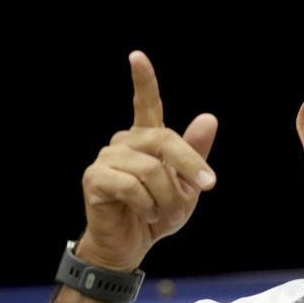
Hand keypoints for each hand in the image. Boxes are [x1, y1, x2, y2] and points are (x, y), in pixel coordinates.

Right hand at [78, 50, 217, 270]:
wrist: (131, 245)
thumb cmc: (158, 215)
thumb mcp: (187, 186)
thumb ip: (195, 153)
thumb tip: (208, 118)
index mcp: (146, 141)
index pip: (146, 104)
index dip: (143, 81)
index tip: (137, 56)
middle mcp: (124, 143)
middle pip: (163, 140)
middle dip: (191, 164)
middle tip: (208, 185)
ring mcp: (107, 159)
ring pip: (150, 169)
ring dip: (167, 197)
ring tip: (165, 213)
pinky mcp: (95, 179)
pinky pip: (131, 186)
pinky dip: (148, 205)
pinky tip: (147, 215)